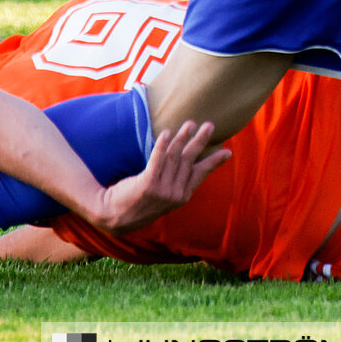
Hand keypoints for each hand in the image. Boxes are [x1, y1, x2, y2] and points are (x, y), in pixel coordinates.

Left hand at [83, 121, 230, 235]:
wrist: (113, 217)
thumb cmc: (139, 204)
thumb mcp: (163, 198)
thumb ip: (176, 183)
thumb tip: (189, 166)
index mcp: (181, 197)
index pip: (200, 174)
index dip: (213, 161)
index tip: (227, 152)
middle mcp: (174, 194)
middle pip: (189, 161)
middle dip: (200, 141)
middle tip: (209, 125)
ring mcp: (161, 190)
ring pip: (175, 157)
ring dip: (183, 138)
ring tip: (189, 124)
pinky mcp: (147, 184)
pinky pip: (157, 160)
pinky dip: (163, 145)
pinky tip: (167, 133)